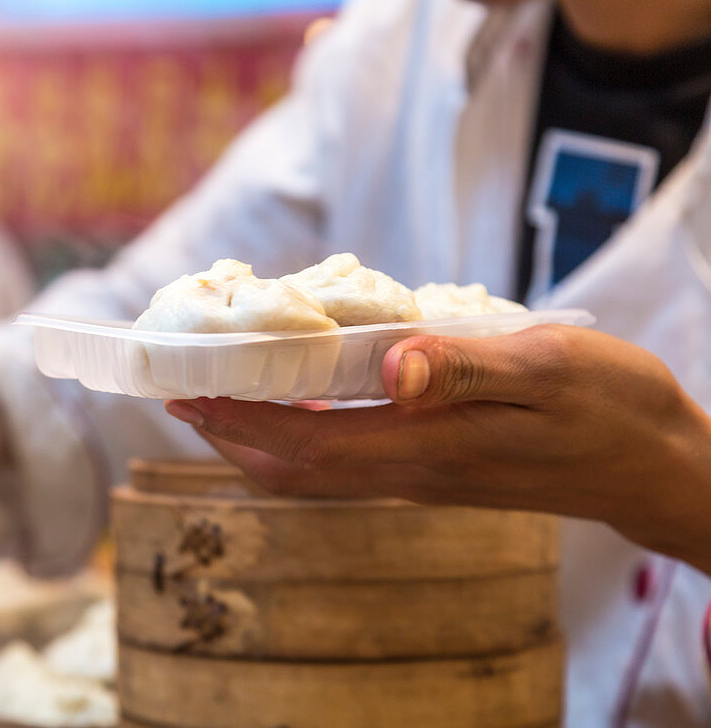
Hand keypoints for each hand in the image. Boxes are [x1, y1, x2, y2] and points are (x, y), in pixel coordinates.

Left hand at [165, 326, 710, 573]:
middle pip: (293, 466)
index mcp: (425, 445)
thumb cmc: (612, 409)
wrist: (655, 466)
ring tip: (224, 388)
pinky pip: (349, 454)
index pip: (302, 441)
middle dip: (228, 432)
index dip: (234, 420)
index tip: (181, 390)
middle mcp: (410, 469)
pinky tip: (307, 391)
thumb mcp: (549, 369)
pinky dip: (308, 427)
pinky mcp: (437, 465)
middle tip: (180, 388)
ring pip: (316, 466)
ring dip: (261, 433)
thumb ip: (467, 365)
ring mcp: (422, 472)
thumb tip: (393, 363)